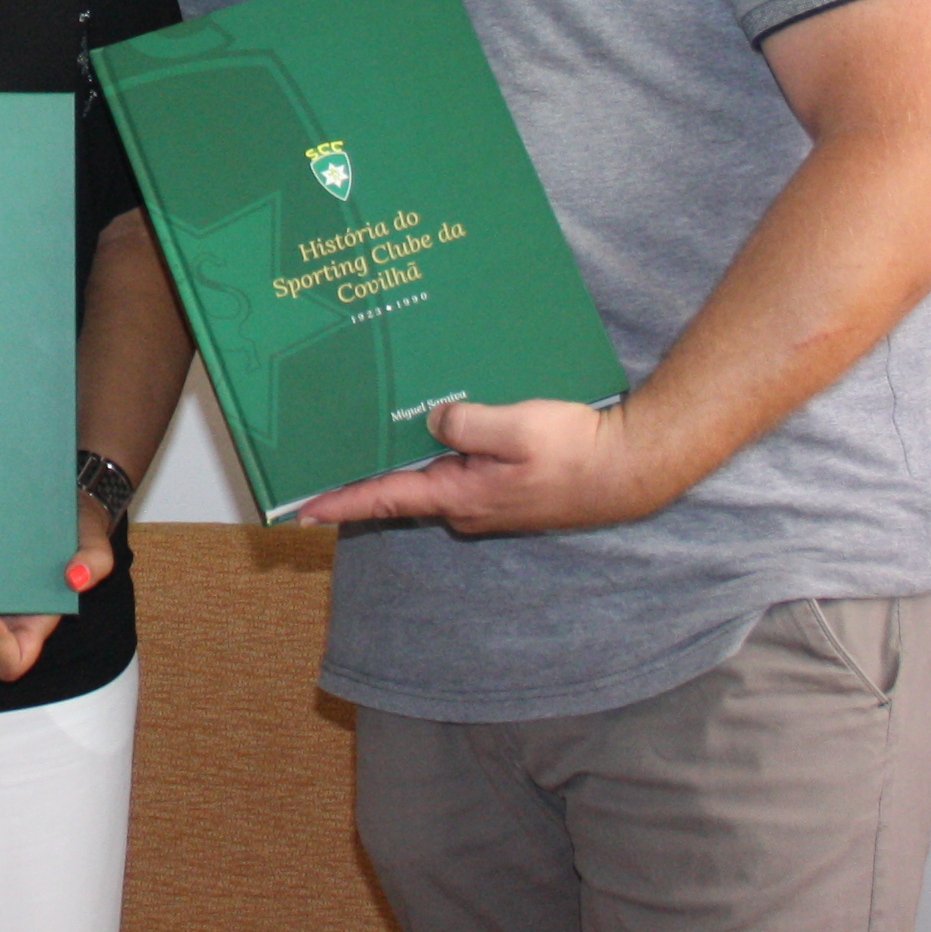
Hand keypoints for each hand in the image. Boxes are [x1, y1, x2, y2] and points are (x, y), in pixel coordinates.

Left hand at [287, 396, 671, 535]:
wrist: (631, 469)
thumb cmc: (577, 451)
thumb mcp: (516, 427)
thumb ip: (465, 423)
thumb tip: (432, 420)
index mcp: (460, 495)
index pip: (385, 500)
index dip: (340, 503)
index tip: (299, 511)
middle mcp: (466, 506)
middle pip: (402, 486)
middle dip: (366, 469)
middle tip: (324, 448)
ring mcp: (485, 499)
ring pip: (433, 473)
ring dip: (407, 453)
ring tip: (372, 425)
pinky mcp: (504, 487)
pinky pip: (460, 467)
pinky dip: (442, 449)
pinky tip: (436, 422)